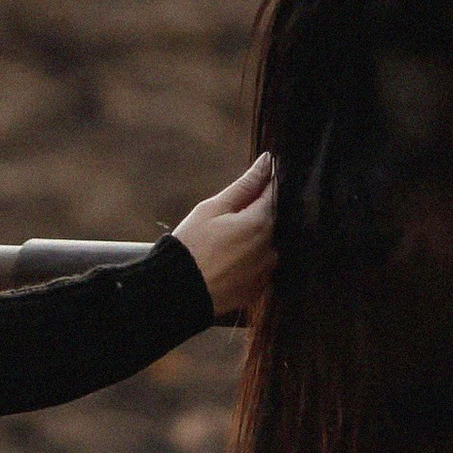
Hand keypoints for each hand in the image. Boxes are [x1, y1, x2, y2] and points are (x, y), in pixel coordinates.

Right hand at [172, 153, 274, 316]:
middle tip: (225, 220)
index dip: (265, 184)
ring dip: (251, 239)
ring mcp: (266, 270)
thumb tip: (267, 161)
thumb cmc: (192, 244)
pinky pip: (258, 267)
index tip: (257, 179)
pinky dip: (247, 261)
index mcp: (261, 222)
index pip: (273, 194)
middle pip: (270, 221)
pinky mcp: (258, 289)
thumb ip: (245, 185)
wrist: (180, 291)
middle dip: (253, 215)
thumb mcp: (213, 208)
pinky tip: (226, 261)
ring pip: (265, 245)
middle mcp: (271, 247)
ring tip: (223, 244)